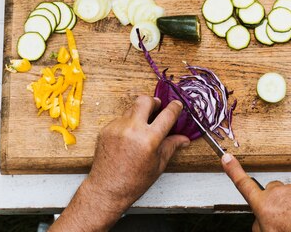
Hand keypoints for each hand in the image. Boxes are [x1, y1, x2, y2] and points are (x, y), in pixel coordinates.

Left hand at [51, 96, 189, 231]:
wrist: (107, 189)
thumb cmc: (133, 181)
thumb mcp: (158, 164)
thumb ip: (171, 146)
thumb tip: (183, 139)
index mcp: (149, 139)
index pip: (167, 114)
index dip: (174, 107)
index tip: (176, 105)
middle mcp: (132, 130)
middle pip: (145, 100)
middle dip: (153, 102)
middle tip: (157, 108)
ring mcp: (117, 128)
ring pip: (131, 108)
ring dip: (140, 113)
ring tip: (142, 127)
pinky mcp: (106, 129)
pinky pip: (121, 119)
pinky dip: (127, 123)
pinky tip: (129, 137)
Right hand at [222, 154, 290, 231]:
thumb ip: (259, 225)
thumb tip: (259, 222)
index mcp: (264, 205)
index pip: (243, 185)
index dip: (234, 171)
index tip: (227, 158)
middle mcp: (278, 194)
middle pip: (269, 191)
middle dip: (272, 200)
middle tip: (280, 217)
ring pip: (287, 194)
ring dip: (289, 203)